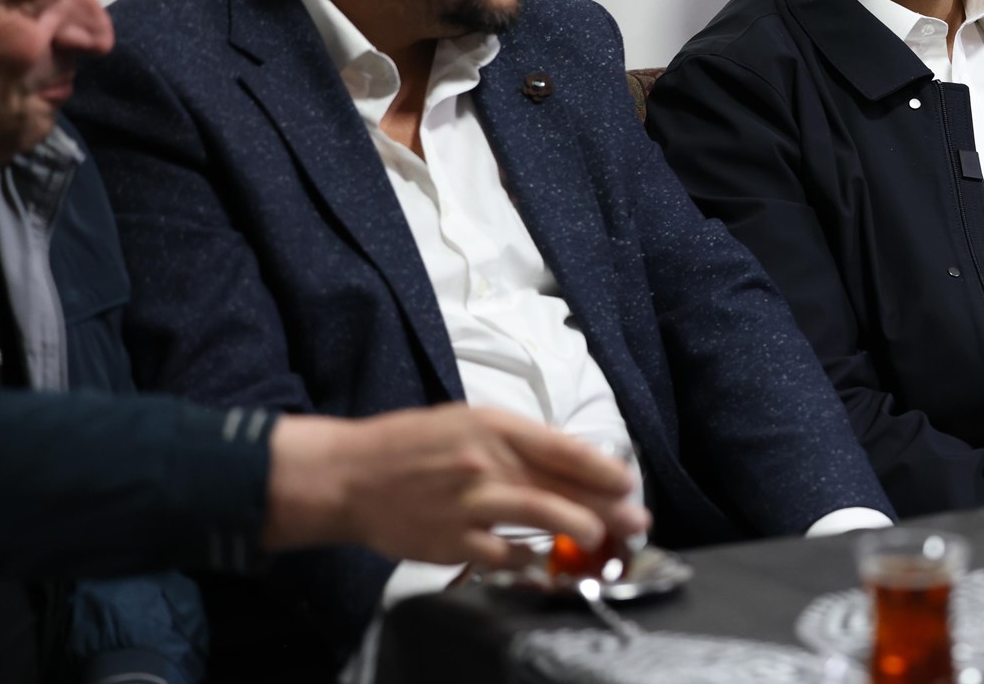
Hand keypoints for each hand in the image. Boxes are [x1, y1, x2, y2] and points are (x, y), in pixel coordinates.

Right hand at [263, 404, 649, 567]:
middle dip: (606, 506)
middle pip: (561, 485)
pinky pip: (504, 554)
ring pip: (541, 517)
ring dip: (578, 528)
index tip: (627, 482)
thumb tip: (568, 464)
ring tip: (600, 538)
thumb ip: (515, 442)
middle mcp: (487, 462)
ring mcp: (470, 504)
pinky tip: (542, 560)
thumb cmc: (411, 445)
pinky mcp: (452, 541)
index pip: (563, 447)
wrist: (348, 476)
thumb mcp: (467, 423)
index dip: (602, 468)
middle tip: (636, 521)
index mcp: (494, 426)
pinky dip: (528, 559)